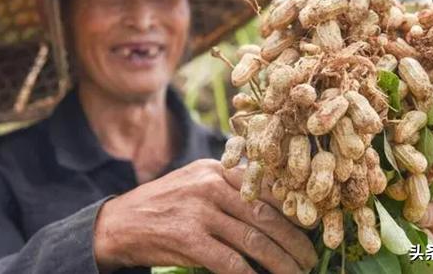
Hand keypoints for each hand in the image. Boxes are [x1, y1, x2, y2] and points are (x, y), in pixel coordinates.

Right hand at [93, 159, 317, 273]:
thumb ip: (229, 188)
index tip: (312, 226)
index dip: (293, 209)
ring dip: (282, 262)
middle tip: (311, 257)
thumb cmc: (164, 205)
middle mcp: (210, 185)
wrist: (120, 223)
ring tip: (297, 273)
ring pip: (254, 240)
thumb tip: (274, 211)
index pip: (265, 187)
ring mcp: (199, 212)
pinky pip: (231, 262)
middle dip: (294, 240)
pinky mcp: (188, 239)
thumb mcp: (196, 183)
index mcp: (216, 169)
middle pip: (266, 215)